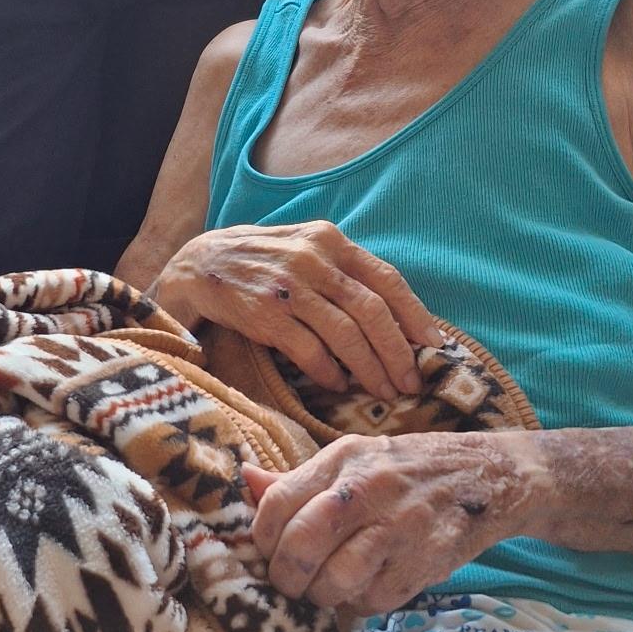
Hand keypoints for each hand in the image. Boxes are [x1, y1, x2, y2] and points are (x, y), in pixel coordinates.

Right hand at [152, 222, 442, 399]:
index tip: (434, 347)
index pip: (387, 279)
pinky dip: (329, 371)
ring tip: (383, 392)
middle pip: (372, 311)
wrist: (199, 265)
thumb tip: (394, 315)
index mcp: (330, 239)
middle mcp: (314, 257)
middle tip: (411, 383)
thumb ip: (343, 271)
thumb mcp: (305, 248)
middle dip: (398, 353)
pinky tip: (339, 385)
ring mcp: (289, 285)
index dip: (415, 316)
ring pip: (346, 334)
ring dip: (370, 369)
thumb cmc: (262, 263)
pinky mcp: (264, 312)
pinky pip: (309, 349)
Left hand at [245, 432, 537, 613]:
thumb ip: (298, 479)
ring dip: (324, 595)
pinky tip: (368, 586)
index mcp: (343, 459)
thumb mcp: (353, 459)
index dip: (262, 538)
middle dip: (287, 576)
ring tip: (329, 588)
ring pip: (337, 581)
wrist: (488, 475)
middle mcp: (370, 489)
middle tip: (292, 583)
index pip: (278, 503)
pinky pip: (376, 600)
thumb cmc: (406, 470)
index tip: (268, 552)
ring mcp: (402, 526)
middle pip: (302, 546)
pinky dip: (363, 603)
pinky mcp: (428, 560)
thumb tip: (245, 482)